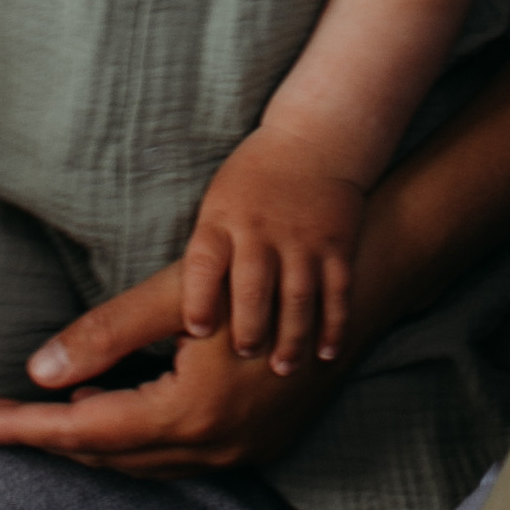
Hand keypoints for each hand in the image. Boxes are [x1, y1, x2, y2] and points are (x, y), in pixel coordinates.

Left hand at [0, 262, 344, 475]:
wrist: (359, 282)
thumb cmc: (264, 278)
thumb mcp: (178, 297)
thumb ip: (108, 335)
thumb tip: (38, 371)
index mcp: (189, 417)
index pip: (80, 433)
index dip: (20, 428)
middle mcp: (214, 450)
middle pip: (107, 455)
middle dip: (43, 438)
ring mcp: (239, 454)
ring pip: (140, 459)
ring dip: (90, 438)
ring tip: (39, 412)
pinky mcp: (254, 444)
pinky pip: (173, 453)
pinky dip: (131, 434)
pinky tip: (108, 402)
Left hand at [182, 133, 368, 373]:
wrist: (313, 142)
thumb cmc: (251, 184)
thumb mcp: (216, 206)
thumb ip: (205, 255)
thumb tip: (173, 315)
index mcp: (222, 220)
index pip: (205, 263)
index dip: (199, 300)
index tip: (196, 332)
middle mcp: (261, 231)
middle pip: (253, 287)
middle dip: (248, 328)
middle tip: (245, 356)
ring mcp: (303, 239)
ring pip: (297, 296)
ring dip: (291, 336)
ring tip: (283, 368)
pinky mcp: (336, 244)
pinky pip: (337, 291)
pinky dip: (333, 324)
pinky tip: (326, 353)